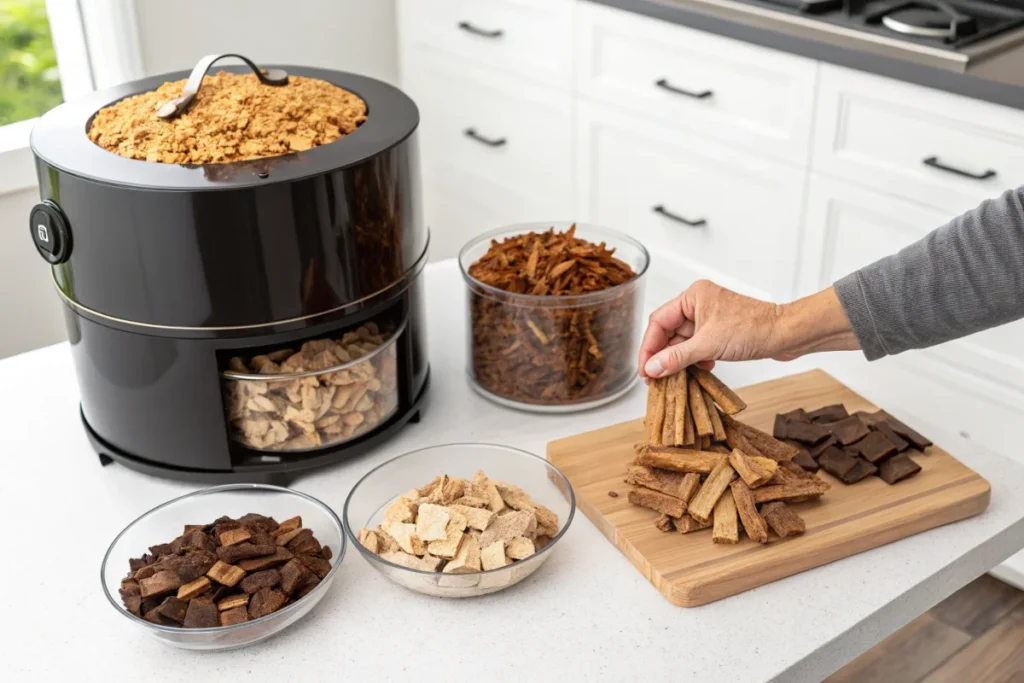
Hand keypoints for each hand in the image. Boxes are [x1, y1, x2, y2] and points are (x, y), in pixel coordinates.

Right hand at [639, 280, 858, 378]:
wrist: (786, 335)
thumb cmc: (753, 329)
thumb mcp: (707, 346)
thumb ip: (676, 357)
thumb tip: (651, 368)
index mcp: (692, 296)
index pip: (658, 321)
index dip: (648, 347)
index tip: (644, 369)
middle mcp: (699, 303)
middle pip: (669, 332)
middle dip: (663, 356)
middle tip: (655, 379)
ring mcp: (710, 318)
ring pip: (683, 342)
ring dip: (679, 361)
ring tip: (675, 378)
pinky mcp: (720, 331)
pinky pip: (697, 346)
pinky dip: (695, 360)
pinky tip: (700, 371)